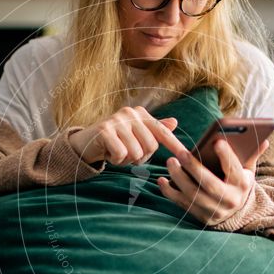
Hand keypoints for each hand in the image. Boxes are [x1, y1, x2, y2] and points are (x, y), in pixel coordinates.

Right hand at [68, 106, 187, 165]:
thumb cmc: (115, 141)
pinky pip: (122, 154)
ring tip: (117, 152)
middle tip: (128, 153)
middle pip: (150, 146)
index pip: (162, 131)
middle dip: (141, 157)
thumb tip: (174, 122)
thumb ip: (154, 130)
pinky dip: (116, 160)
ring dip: (127, 160)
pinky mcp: (105, 130)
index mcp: (141, 114)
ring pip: (136, 153)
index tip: (187, 155)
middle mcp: (130, 113)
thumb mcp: (136, 135)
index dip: (175, 145)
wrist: (86, 143)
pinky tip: (109, 153)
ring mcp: (117, 120)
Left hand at [158, 137, 268, 226]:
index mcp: (243, 185)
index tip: (217, 142)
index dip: (227, 156)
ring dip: (179, 178)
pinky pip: (183, 204)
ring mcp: (214, 211)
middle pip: (210, 184)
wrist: (236, 213)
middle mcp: (230, 200)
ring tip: (170, 162)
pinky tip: (161, 180)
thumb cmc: (239, 184)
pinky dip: (170, 192)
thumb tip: (264, 139)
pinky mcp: (201, 217)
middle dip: (194, 168)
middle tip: (180, 153)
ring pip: (194, 195)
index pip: (235, 170)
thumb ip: (252, 154)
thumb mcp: (248, 170)